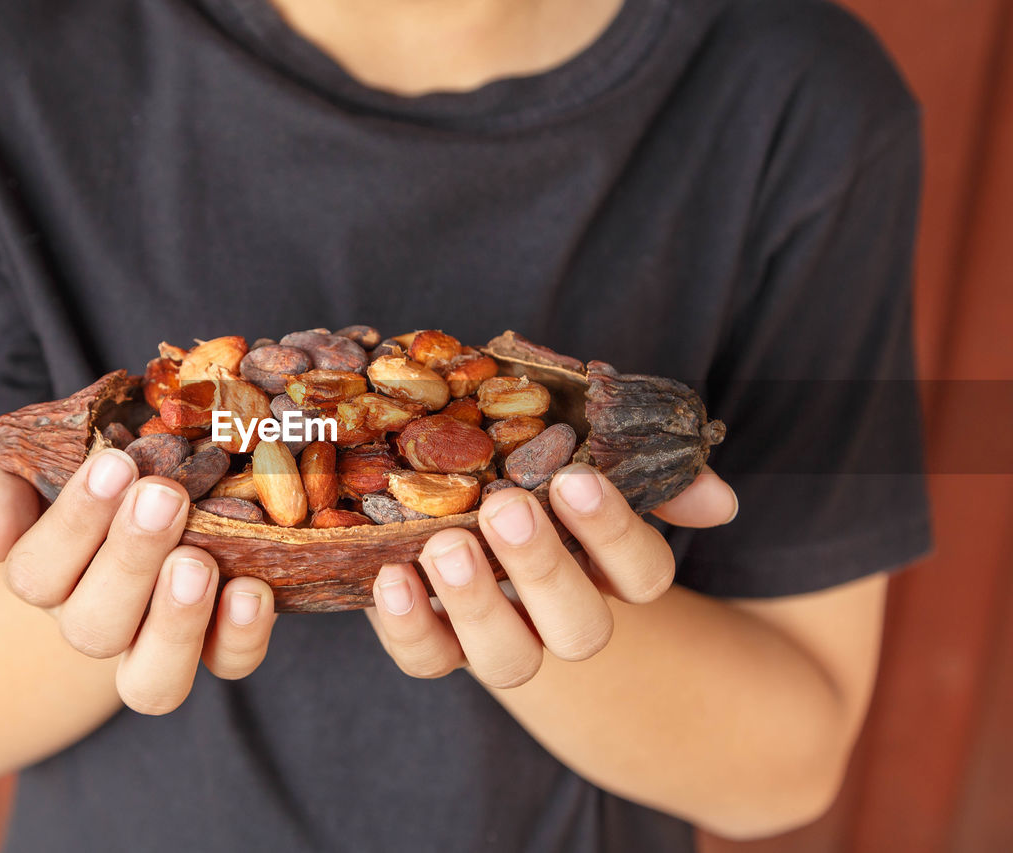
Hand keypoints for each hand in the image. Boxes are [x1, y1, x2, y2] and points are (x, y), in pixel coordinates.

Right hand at [0, 450, 275, 713]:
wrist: (161, 495)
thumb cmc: (99, 477)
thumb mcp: (38, 469)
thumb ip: (4, 493)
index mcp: (50, 579)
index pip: (38, 575)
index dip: (73, 524)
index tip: (114, 464)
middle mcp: (97, 623)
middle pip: (93, 628)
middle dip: (130, 559)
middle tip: (163, 497)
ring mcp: (158, 644)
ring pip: (154, 680)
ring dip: (176, 621)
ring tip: (197, 561)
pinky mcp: (221, 646)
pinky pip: (229, 665)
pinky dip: (242, 636)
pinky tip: (251, 589)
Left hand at [366, 464, 736, 687]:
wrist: (429, 467)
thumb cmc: (516, 451)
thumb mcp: (573, 437)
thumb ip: (640, 462)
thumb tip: (721, 502)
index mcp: (603, 563)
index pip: (644, 575)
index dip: (616, 534)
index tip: (575, 478)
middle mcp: (557, 611)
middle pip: (582, 631)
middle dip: (545, 570)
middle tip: (506, 508)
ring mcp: (494, 632)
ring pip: (509, 662)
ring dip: (480, 606)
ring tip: (447, 546)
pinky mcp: (431, 638)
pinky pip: (427, 660)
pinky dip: (410, 625)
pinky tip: (394, 574)